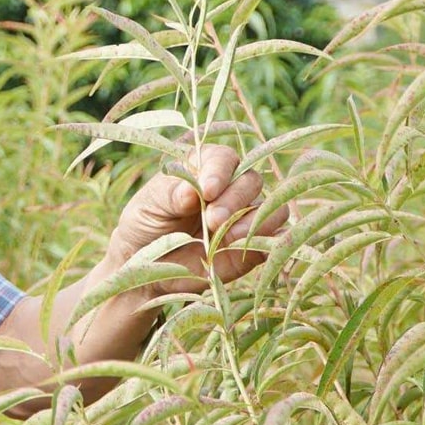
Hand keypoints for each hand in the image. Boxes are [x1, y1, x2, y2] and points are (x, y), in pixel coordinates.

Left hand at [107, 144, 288, 293]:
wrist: (149, 266)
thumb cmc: (147, 224)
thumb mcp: (149, 204)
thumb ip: (171, 194)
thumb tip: (192, 191)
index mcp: (205, 167)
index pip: (224, 158)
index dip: (220, 171)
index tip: (207, 191)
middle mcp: (231, 188)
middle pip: (251, 180)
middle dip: (234, 199)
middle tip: (212, 220)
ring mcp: (246, 216)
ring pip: (272, 207)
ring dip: (255, 220)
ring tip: (228, 238)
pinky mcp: (255, 244)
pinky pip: (278, 237)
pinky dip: (271, 240)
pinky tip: (248, 247)